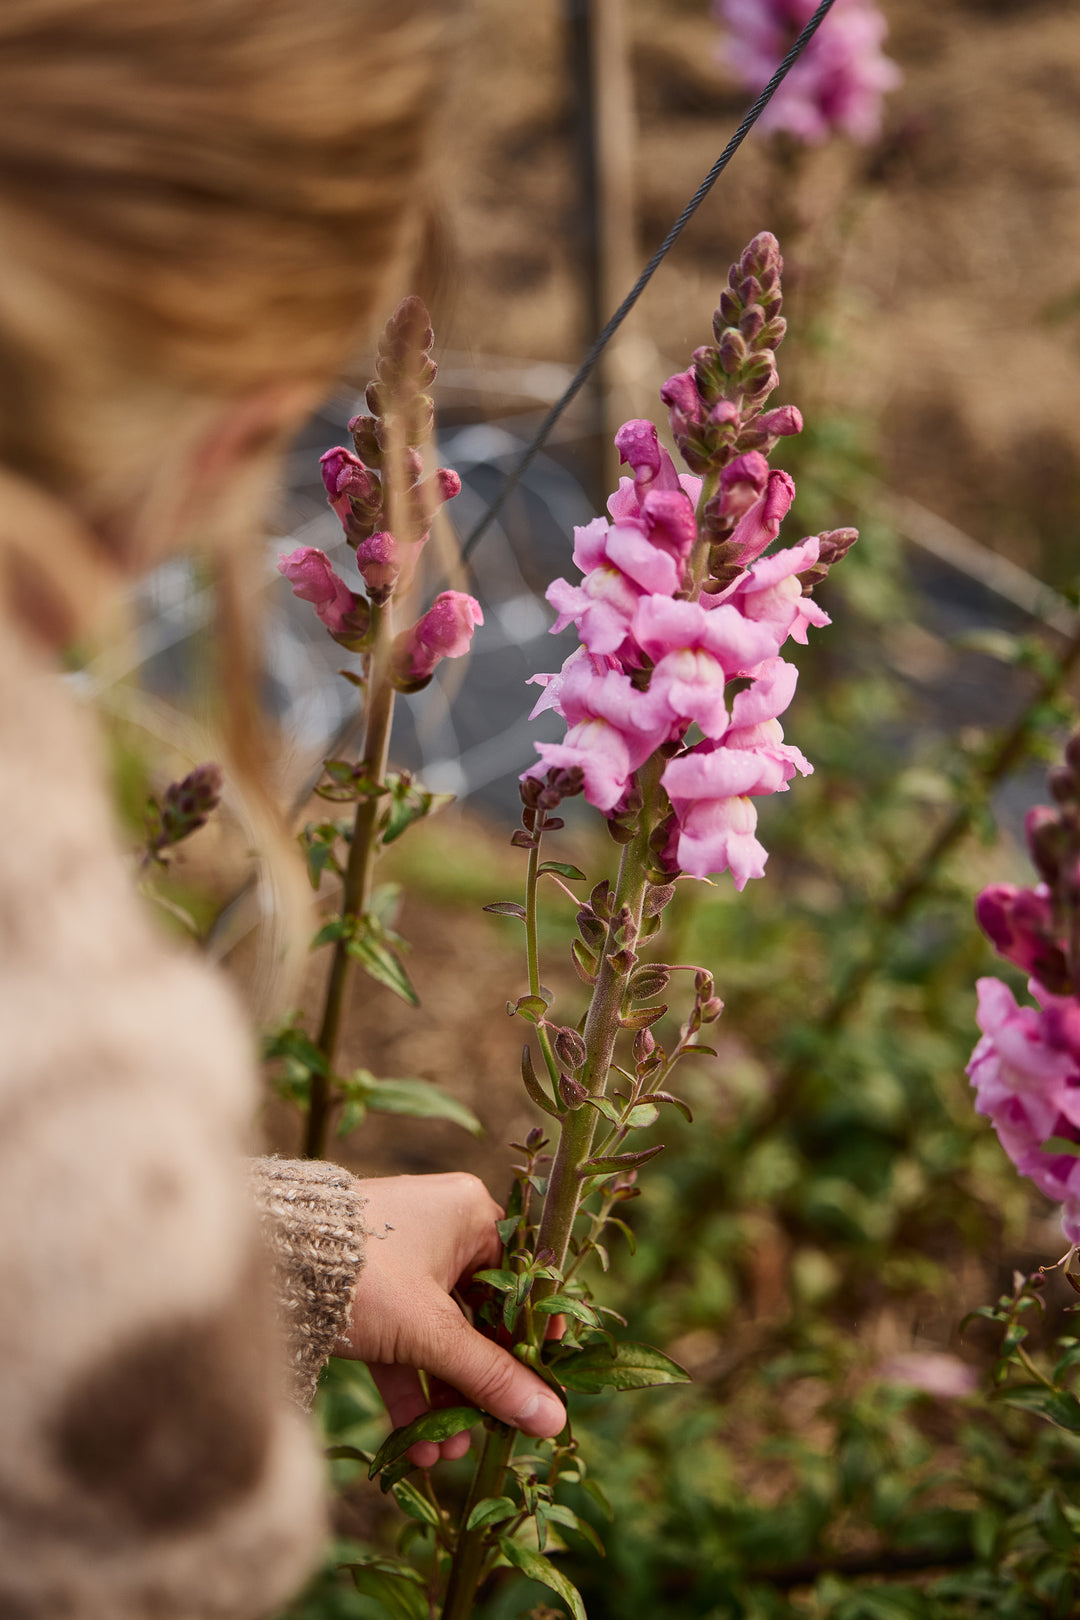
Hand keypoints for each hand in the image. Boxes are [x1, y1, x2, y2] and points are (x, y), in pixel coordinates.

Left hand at [338, 1172, 565, 1465]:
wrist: (270, 1264)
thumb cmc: (365, 1275)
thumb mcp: (432, 1332)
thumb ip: (491, 1377)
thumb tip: (553, 1419)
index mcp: (471, 1213)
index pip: (522, 1280)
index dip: (534, 1334)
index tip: (547, 1380)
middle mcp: (442, 1228)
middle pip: (480, 1316)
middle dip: (481, 1383)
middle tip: (494, 1431)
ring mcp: (404, 1261)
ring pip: (439, 1337)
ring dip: (445, 1398)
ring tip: (448, 1452)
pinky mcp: (370, 1291)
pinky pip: (404, 1342)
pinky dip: (410, 1389)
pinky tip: (414, 1448)